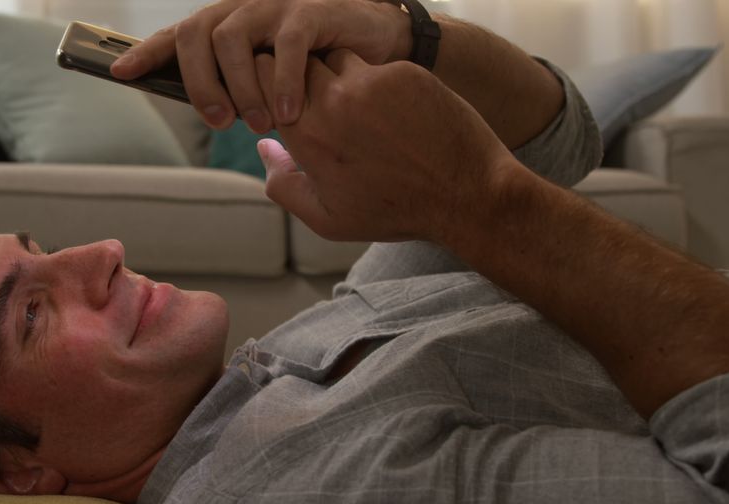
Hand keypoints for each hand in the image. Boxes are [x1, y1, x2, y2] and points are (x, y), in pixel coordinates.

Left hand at [109, 0, 411, 131]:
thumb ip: (242, 88)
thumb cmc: (320, 66)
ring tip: (259, 123)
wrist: (377, 41)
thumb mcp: (271, 79)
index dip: (148, 52)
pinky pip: (285, 44)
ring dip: (239, 88)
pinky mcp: (312, 11)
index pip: (180, 34)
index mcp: (231, 23)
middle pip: (197, 32)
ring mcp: (277, 5)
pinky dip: (281, 81)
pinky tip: (289, 112)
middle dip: (197, 81)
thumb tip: (211, 111)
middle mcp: (246, 7)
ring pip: (233, 37)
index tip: (121, 73)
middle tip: (217, 122)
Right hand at [254, 49, 515, 243]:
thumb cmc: (395, 212)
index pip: (262, 81)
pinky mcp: (405, 73)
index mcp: (307, 135)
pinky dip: (377, 84)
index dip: (266, 85)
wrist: (466, 196)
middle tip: (318, 104)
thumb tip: (264, 147)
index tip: (279, 102)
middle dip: (299, 79)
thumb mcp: (326, 218)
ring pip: (335, 58)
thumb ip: (283, 185)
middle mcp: (333, 101)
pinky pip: (375, 66)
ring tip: (357, 111)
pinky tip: (394, 113)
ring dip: (337, 78)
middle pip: (297, 63)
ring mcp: (370, 82)